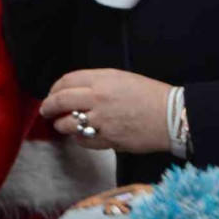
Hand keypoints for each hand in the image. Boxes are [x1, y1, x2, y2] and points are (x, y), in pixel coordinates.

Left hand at [40, 69, 171, 153]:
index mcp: (101, 79)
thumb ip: (97, 83)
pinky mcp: (108, 139)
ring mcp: (102, 120)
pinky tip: (81, 136)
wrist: (171, 116)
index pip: (66, 81)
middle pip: (60, 101)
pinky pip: (84, 140)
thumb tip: (75, 91)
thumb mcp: (121, 78)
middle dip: (49, 107)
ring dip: (61, 125)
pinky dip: (79, 139)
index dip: (54, 88)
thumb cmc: (149, 95)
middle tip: (46, 111)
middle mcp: (98, 98)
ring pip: (68, 124)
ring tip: (61, 125)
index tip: (52, 94)